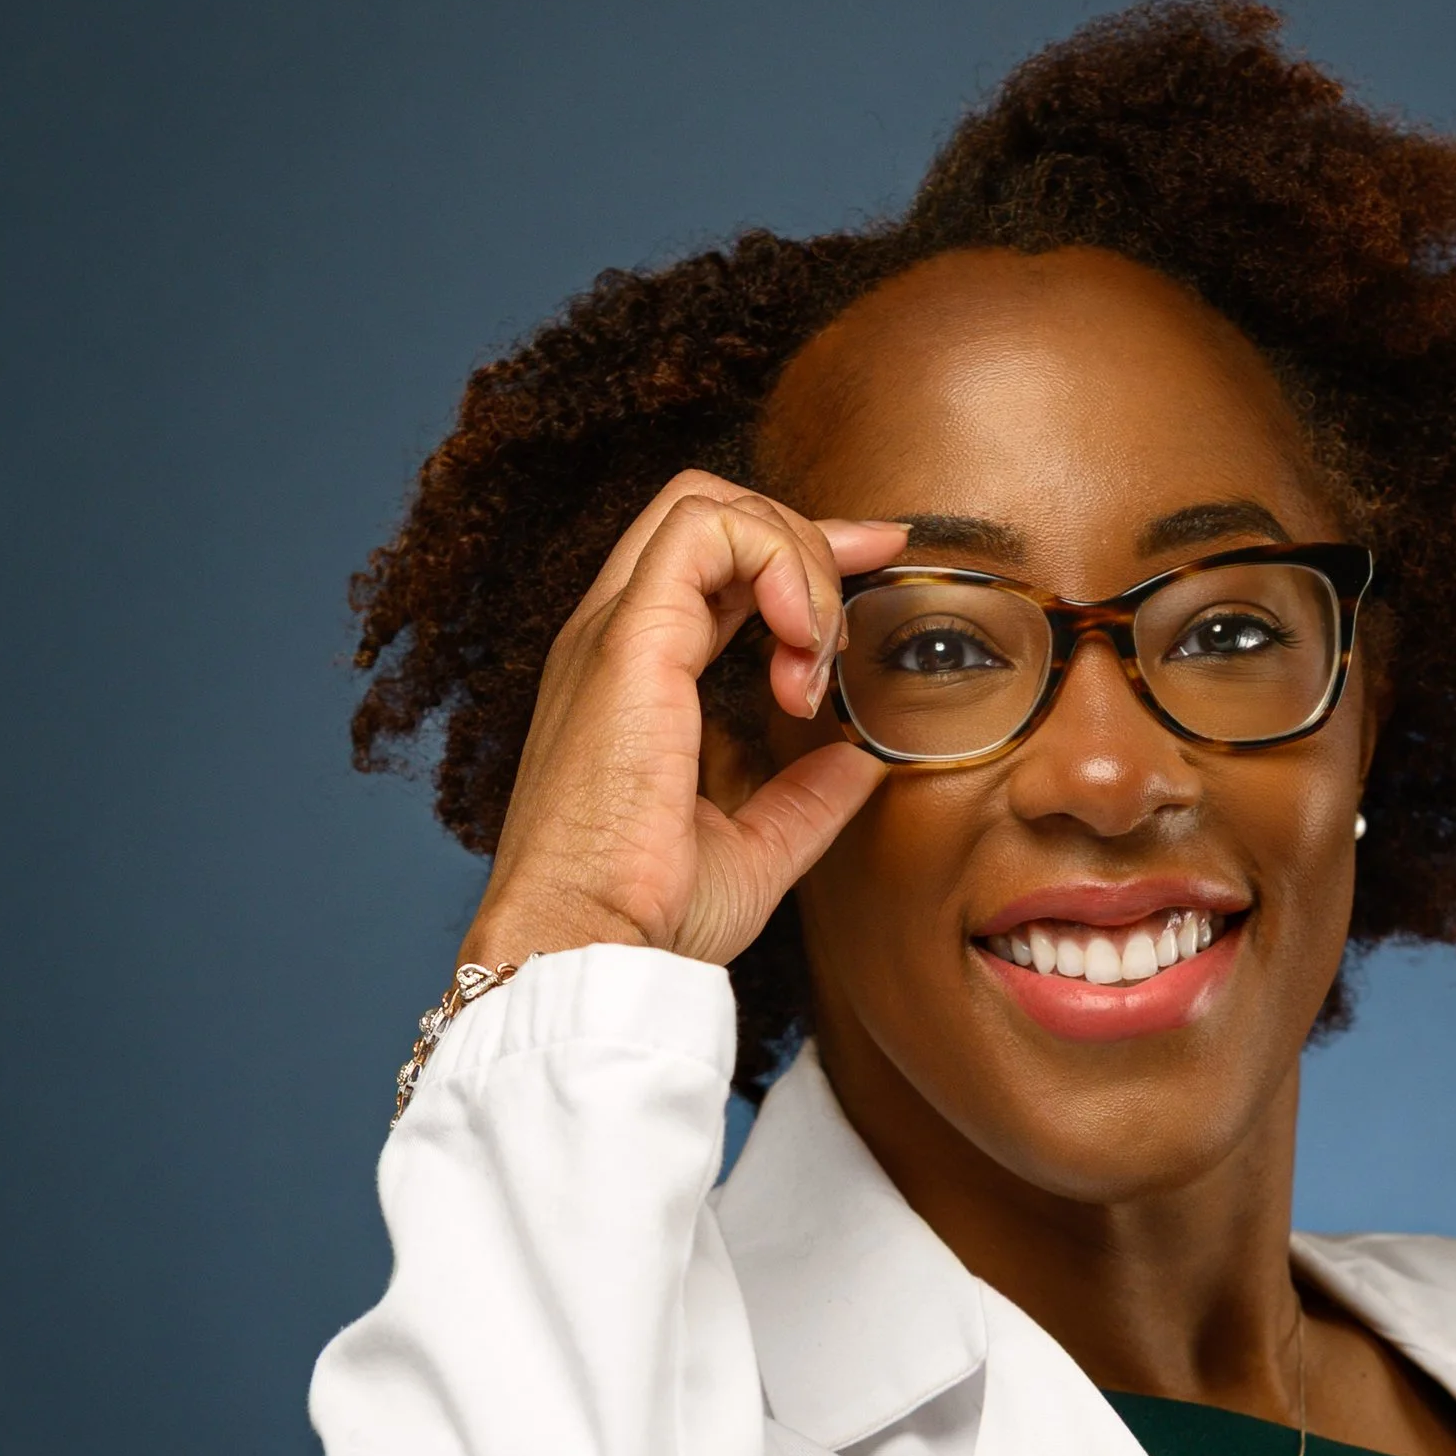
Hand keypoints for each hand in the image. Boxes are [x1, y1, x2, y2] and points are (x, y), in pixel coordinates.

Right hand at [459, 472, 908, 969]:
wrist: (586, 949)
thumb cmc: (645, 915)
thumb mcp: (752, 850)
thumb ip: (805, 800)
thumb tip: (861, 763)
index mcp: (632, 677)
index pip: (706, 562)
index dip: (792, 550)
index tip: (868, 566)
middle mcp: (613, 639)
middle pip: (707, 512)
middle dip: (803, 531)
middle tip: (869, 573)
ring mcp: (612, 633)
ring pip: (709, 506)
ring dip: (795, 561)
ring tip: (818, 657)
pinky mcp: (629, 644)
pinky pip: (708, 535)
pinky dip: (778, 566)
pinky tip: (802, 650)